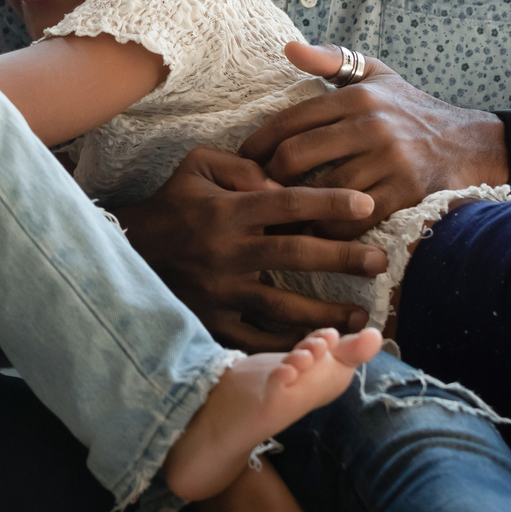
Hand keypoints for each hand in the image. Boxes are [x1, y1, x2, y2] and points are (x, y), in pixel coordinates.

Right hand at [113, 146, 386, 351]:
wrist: (130, 250)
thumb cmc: (173, 204)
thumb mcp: (197, 166)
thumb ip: (240, 165)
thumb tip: (279, 181)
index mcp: (227, 211)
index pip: (287, 203)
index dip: (329, 202)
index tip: (367, 206)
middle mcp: (228, 252)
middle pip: (296, 254)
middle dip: (343, 257)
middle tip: (380, 261)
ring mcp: (221, 291)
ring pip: (284, 305)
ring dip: (327, 312)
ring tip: (362, 316)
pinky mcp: (213, 321)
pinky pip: (257, 339)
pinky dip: (290, 346)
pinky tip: (320, 346)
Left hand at [238, 42, 506, 233]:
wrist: (471, 143)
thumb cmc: (410, 108)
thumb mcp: (375, 74)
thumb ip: (330, 61)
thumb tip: (288, 47)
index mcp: (356, 97)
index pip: (290, 120)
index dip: (257, 144)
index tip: (242, 161)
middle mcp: (370, 125)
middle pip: (296, 156)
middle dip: (269, 178)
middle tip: (255, 193)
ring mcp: (389, 159)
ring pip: (323, 191)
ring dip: (294, 210)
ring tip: (273, 219)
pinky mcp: (405, 191)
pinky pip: (354, 218)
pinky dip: (330, 230)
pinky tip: (314, 235)